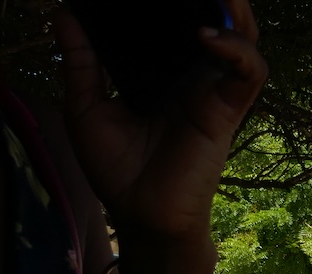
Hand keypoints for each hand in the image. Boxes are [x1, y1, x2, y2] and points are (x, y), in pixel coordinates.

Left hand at [56, 0, 267, 243]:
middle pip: (221, 21)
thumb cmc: (117, 170)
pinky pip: (249, 72)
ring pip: (245, 37)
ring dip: (235, 10)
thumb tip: (63, 12)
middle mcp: (196, 77)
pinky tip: (205, 35)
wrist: (139, 215)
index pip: (183, 21)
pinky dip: (235, 48)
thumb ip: (80, 61)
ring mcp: (215, 92)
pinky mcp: (227, 111)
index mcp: (167, 73)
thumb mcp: (87, 107)